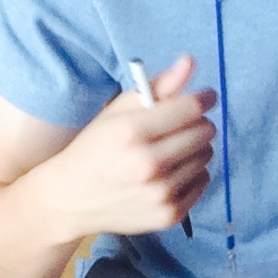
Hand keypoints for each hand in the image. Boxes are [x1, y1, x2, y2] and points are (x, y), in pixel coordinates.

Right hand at [38, 53, 215, 240]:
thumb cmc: (94, 148)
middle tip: (181, 126)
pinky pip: (203, 182)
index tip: (205, 98)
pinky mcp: (169, 215)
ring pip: (206, 157)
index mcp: (132, 132)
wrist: (70, 199)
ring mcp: (160, 193)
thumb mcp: (117, 111)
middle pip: (204, 132)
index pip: (191, 108)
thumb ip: (157, 86)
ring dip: (195, 149)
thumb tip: (190, 62)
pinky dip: (192, 174)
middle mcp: (148, 165)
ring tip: (170, 151)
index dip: (203, 99)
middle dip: (197, 124)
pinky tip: (169, 173)